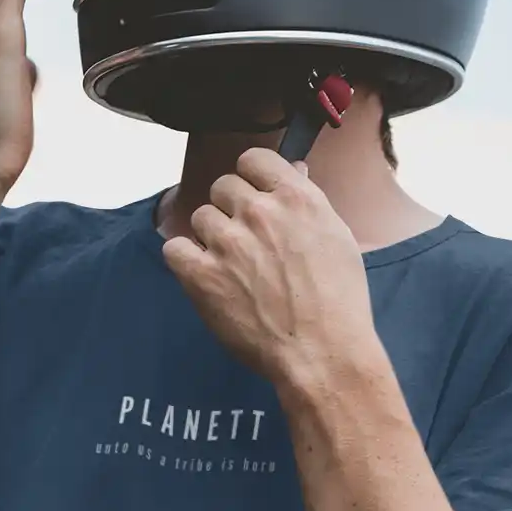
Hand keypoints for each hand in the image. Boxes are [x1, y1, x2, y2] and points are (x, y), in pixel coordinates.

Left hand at [162, 150, 386, 396]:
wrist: (320, 351)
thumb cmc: (337, 300)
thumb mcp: (336, 236)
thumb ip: (307, 201)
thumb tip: (293, 171)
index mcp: (296, 197)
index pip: (253, 159)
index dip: (249, 177)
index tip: (251, 195)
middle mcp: (259, 213)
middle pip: (222, 187)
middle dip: (230, 209)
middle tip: (243, 239)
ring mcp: (228, 243)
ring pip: (200, 217)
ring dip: (209, 236)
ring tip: (229, 264)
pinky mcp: (202, 276)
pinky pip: (174, 249)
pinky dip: (183, 258)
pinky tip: (200, 274)